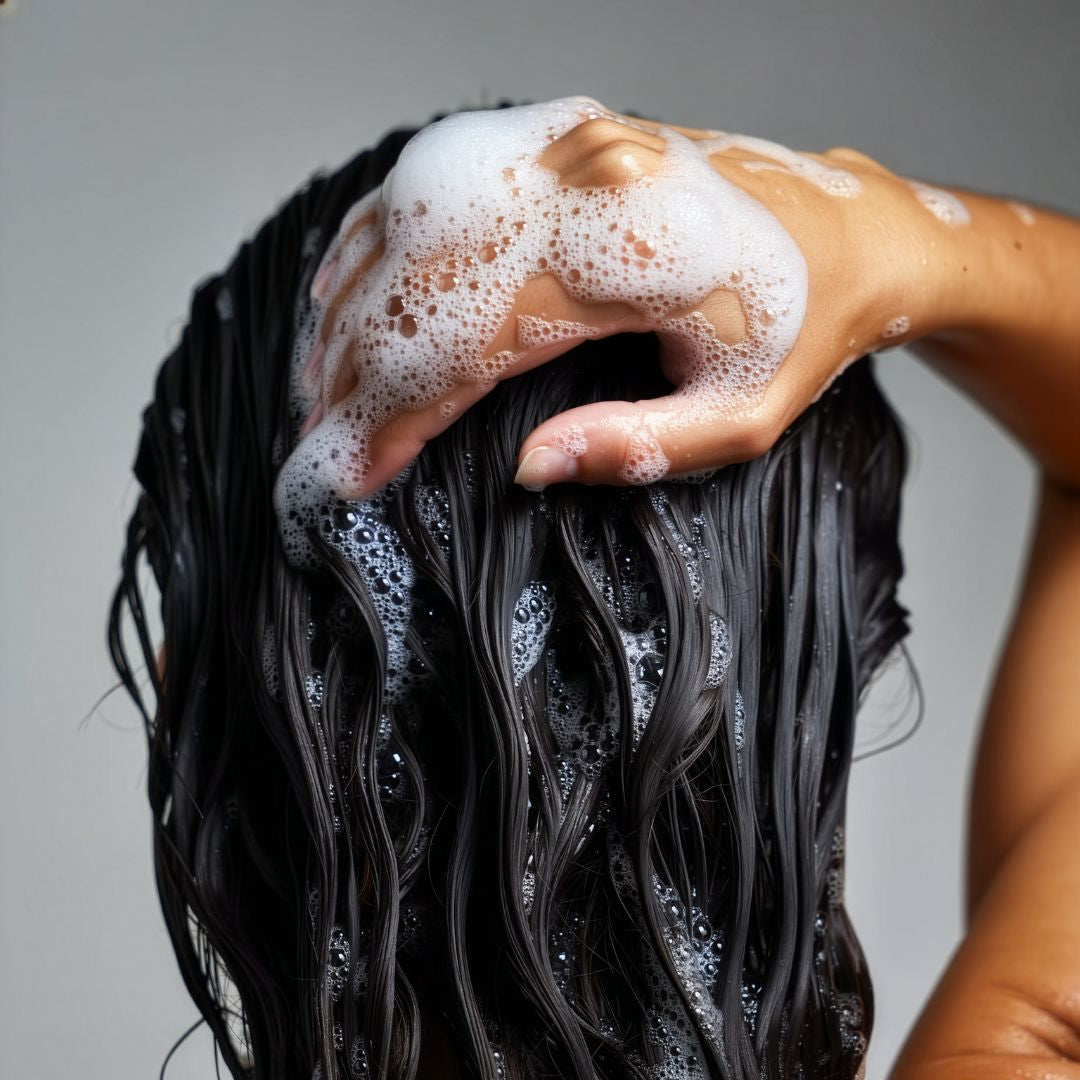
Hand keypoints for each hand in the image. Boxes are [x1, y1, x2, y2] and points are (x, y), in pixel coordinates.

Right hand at [299, 98, 958, 495]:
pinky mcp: (558, 141)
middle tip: (315, 436)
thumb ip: (637, 444)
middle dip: (358, 370)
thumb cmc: (805, 326)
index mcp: (627, 258)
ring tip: (315, 379)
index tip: (356, 471)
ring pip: (415, 227)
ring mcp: (564, 150)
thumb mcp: (742, 415)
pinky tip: (341, 284)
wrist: (854, 229)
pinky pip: (437, 180)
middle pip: (427, 283)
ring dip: (352, 308)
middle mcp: (581, 185)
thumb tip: (527, 467)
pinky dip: (376, 237)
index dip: (403, 415)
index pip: (473, 346)